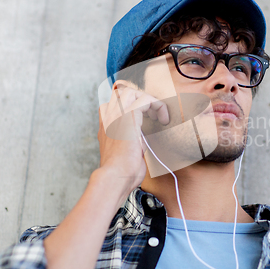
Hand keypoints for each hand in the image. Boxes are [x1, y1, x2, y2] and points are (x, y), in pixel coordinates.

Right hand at [97, 80, 168, 197]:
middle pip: (122, 92)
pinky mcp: (128, 116)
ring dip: (149, 101)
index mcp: (106, 124)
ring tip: (158, 117)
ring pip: (132, 92)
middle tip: (154, 116)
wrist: (116, 177)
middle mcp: (108, 117)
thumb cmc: (123, 171)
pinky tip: (163, 120)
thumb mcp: (127, 150)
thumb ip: (131, 138)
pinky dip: (158, 106)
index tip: (147, 116)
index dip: (132, 104)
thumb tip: (144, 134)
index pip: (114, 101)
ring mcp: (116, 114)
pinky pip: (146, 99)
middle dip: (141, 100)